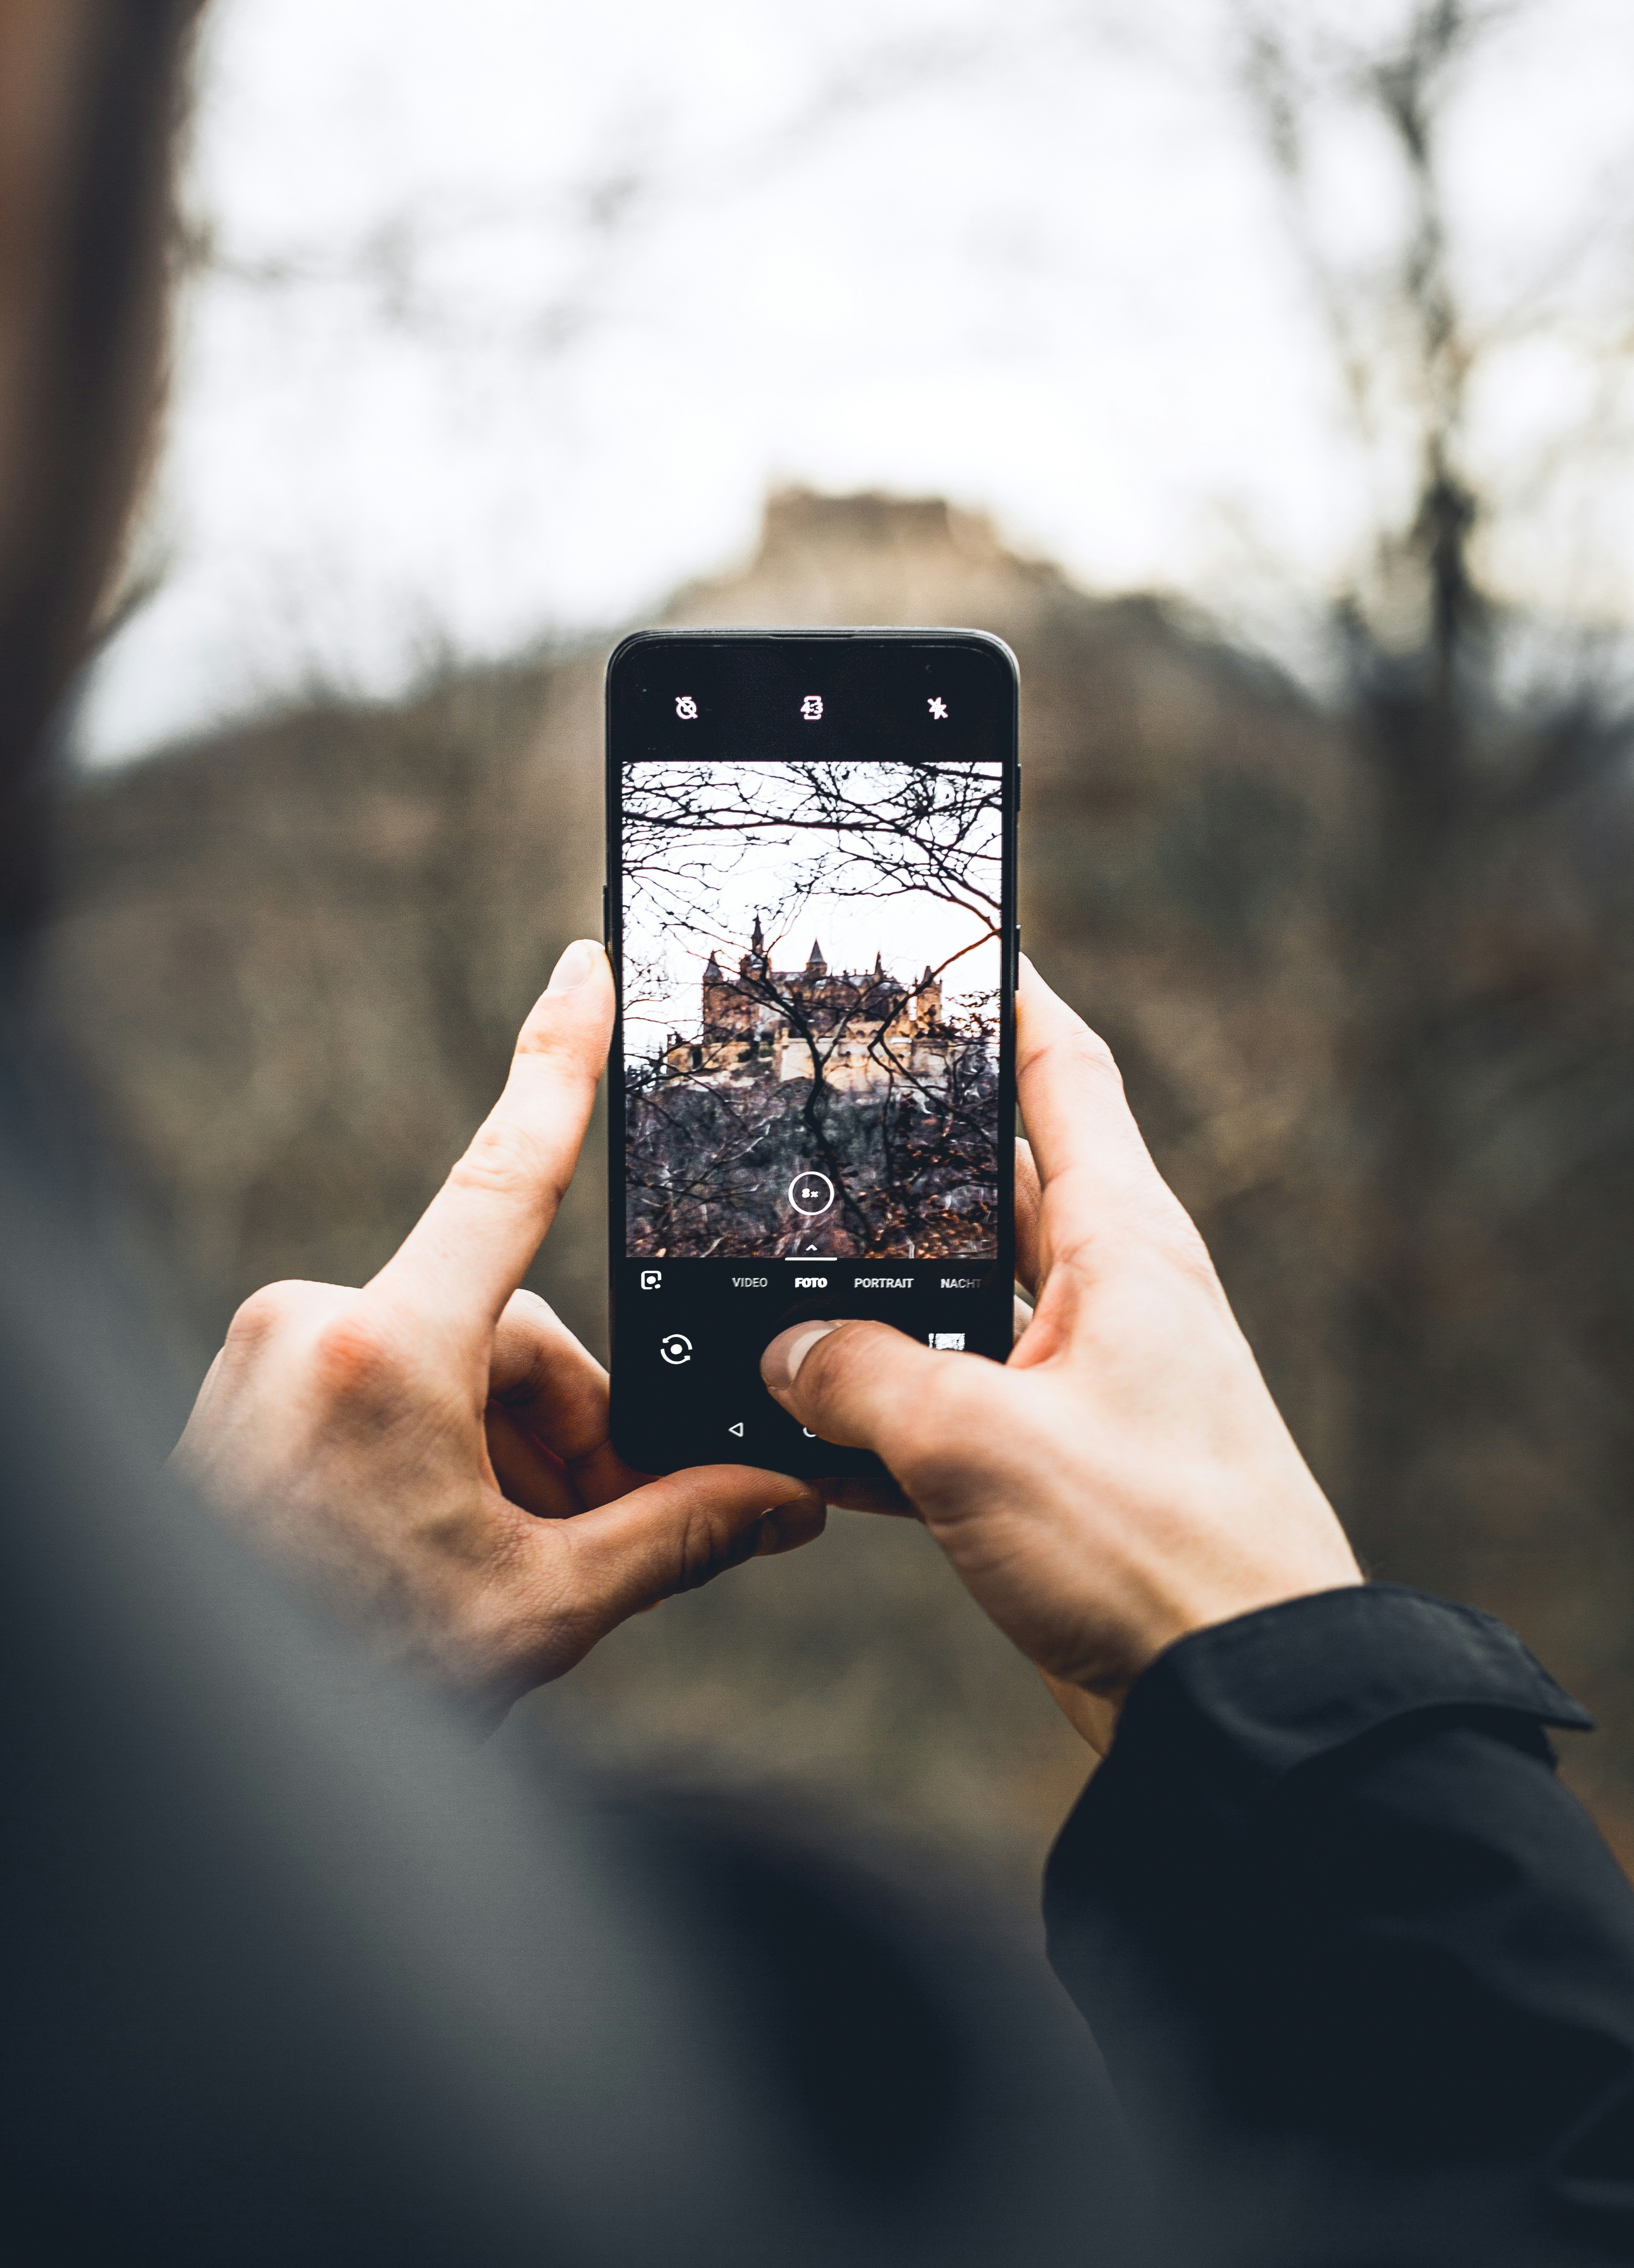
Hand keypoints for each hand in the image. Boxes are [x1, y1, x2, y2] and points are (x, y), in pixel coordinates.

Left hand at [173, 939, 824, 1722]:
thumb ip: (677, 1534)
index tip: (581, 965)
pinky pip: (392, 1386)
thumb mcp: (539, 1604)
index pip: (502, 1175)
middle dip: (568, 1439)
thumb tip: (787, 1499)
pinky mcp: (257, 1384)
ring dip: (509, 1462)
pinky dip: (444, 1457)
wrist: (213, 1753)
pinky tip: (445, 1555)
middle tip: (588, 1550)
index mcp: (386, 1353)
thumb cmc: (357, 1671)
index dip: (555, 1061)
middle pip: (512, 1339)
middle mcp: (316, 1324)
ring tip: (508, 1575)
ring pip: (457, 1371)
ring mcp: (276, 1351)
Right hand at [763, 959, 1359, 1751]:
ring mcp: (1086, 1382)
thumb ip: (861, 1380)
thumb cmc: (1148, 1548)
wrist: (1239, 1709)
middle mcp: (1110, 1295)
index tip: (946, 939)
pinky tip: (800, 1426)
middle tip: (804, 1114)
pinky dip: (883, 1413)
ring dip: (874, 1301)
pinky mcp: (1060, 1467)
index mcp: (1122, 1244)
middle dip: (901, 1158)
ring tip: (770, 1274)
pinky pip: (953, 1409)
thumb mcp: (978, 1443)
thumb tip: (786, 1353)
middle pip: (991, 1184)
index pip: (1064, 1073)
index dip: (1006, 997)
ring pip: (957, 1303)